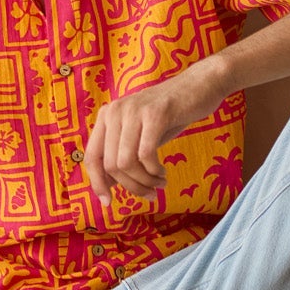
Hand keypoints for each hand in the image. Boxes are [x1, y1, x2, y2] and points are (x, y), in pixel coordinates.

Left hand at [83, 61, 221, 204]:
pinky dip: (154, 171)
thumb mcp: (139, 135)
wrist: (198, 87)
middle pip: (111, 166)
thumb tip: (108, 186)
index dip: (97, 183)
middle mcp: (114, 111)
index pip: (91, 157)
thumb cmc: (168, 116)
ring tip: (159, 183)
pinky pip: (146, 154)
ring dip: (144, 182)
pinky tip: (163, 171)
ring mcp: (133, 110)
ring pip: (126, 163)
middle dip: (131, 187)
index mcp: (106, 116)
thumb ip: (122, 154)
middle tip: (150, 193)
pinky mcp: (155, 114)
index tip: (109, 203)